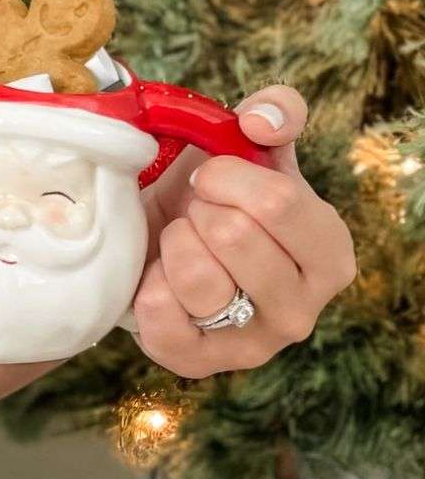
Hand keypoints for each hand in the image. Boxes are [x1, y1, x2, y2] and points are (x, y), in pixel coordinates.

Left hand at [131, 84, 355, 377]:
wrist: (156, 249)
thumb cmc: (212, 203)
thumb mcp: (249, 152)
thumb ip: (274, 115)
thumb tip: (263, 121)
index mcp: (330, 255)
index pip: (278, 203)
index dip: (228, 179)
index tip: (213, 179)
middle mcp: (302, 310)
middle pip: (234, 236)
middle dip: (200, 212)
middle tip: (196, 216)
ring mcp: (251, 345)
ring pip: (197, 277)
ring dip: (175, 245)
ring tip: (180, 244)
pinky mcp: (195, 363)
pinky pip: (159, 310)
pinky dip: (147, 283)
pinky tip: (159, 278)